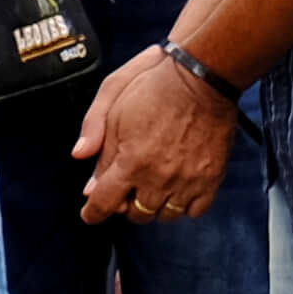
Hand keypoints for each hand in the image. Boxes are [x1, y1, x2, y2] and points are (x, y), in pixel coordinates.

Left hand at [73, 44, 231, 225]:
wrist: (203, 77)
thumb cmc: (155, 84)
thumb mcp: (112, 99)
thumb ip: (94, 130)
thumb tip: (81, 157)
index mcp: (130, 161)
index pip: (103, 203)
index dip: (93, 212)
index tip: (91, 213)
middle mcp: (158, 177)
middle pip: (136, 214)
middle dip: (126, 204)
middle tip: (128, 188)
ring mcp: (186, 181)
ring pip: (165, 216)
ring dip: (155, 206)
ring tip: (154, 187)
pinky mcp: (211, 178)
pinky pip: (195, 211)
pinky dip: (184, 205)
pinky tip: (178, 189)